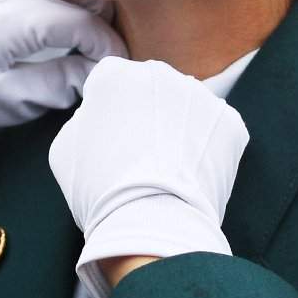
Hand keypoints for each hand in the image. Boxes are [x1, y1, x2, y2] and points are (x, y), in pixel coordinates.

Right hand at [49, 57, 248, 297]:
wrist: (152, 224)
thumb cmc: (100, 191)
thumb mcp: (66, 148)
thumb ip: (86, 118)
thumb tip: (102, 116)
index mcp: (114, 74)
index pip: (111, 83)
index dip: (109, 114)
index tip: (111, 142)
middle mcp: (159, 73)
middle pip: (152, 90)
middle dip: (148, 115)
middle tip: (141, 158)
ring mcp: (199, 96)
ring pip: (186, 109)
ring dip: (179, 130)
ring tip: (168, 171)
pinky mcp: (231, 123)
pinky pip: (215, 132)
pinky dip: (207, 150)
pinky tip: (192, 175)